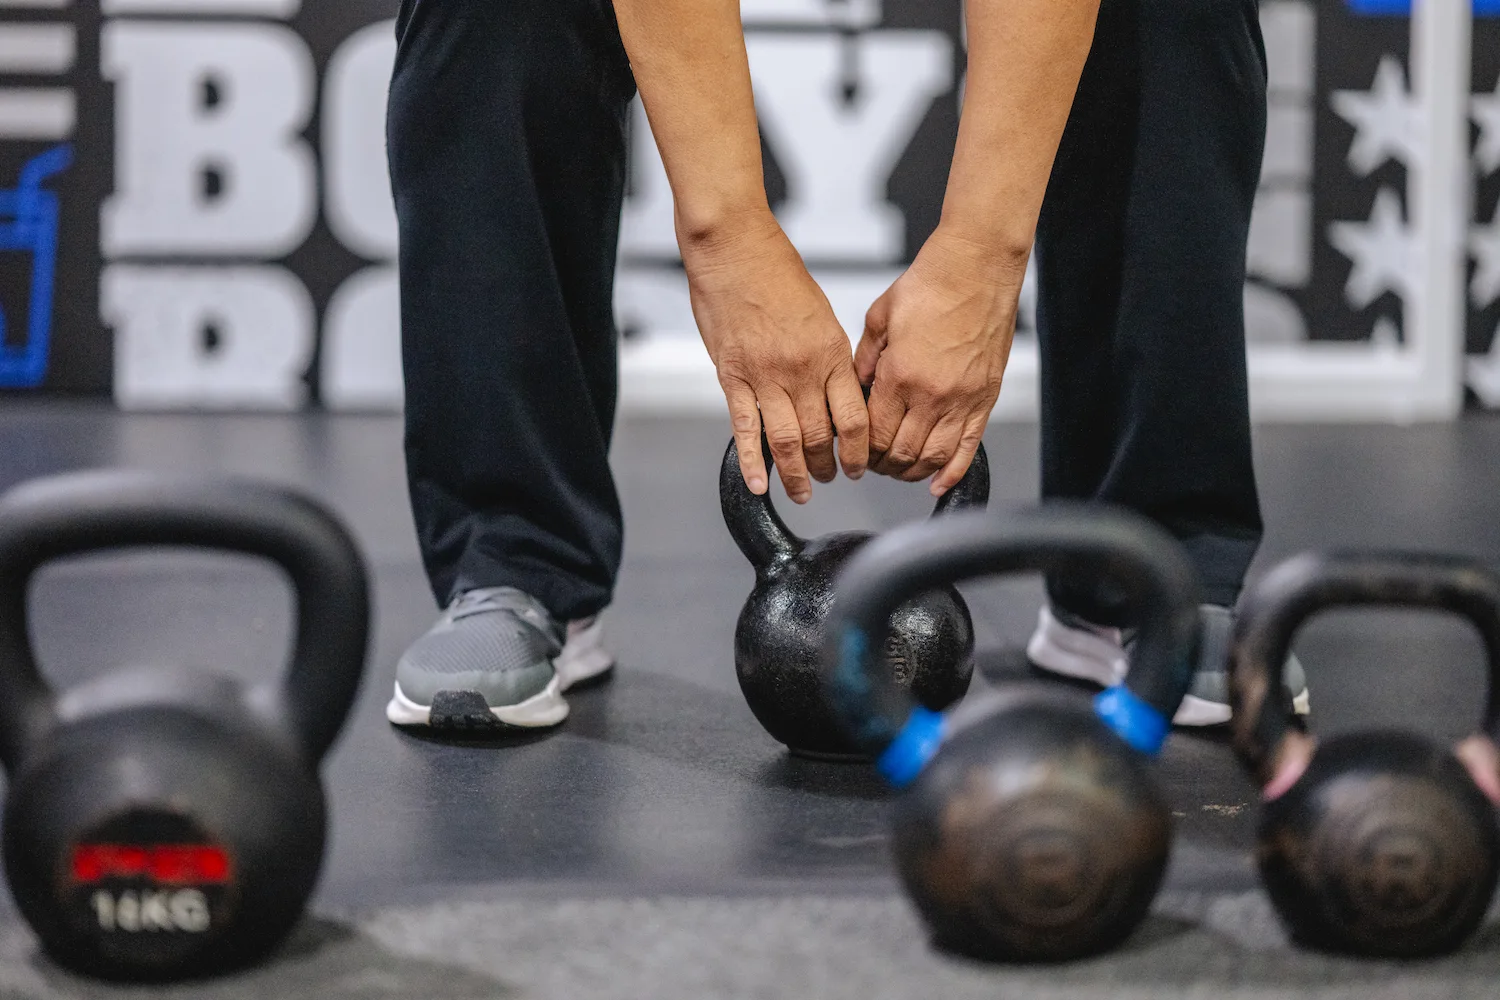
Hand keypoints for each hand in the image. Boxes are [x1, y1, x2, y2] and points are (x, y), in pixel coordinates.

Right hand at [685, 211, 867, 503]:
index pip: (854, 418)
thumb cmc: (776, 272)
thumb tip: (839, 391)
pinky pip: (745, 429)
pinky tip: (759, 483)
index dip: (859, 449)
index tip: (859, 463)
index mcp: (830, 352)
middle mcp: (802, 369)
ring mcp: (766, 376)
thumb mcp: (821, 313)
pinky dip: (753, 461)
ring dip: (796, 473)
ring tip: (802, 490)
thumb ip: (829, 355)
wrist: (734, 249)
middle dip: (828, 466)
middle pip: (821, 436)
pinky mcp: (733, 377)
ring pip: (786, 440)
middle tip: (830, 479)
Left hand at [856, 228, 1023, 495]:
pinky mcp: (986, 397)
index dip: (862, 450)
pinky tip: (939, 483)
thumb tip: (857, 386)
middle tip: (875, 464)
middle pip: (902, 453)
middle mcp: (932, 394)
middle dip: (884, 465)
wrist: (978, 265)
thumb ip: (864, 358)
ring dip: (913, 472)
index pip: (874, 434)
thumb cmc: (932, 282)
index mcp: (900, 375)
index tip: (857, 449)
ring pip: (934, 458)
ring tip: (902, 470)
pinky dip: (953, 472)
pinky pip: (970, 448)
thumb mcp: (879, 317)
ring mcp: (963, 398)